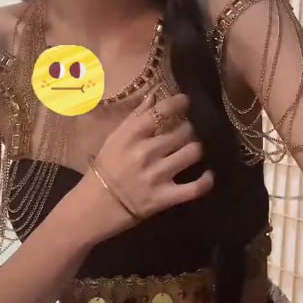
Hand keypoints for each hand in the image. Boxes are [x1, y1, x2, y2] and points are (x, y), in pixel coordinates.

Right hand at [79, 92, 212, 242]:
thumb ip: (135, 117)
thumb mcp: (115, 138)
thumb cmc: (105, 168)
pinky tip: (208, 174)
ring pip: (193, 152)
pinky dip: (206, 180)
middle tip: (186, 131)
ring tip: (192, 149)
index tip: (186, 101)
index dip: (179, 103)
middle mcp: (146, 152)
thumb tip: (154, 96)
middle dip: (188, 128)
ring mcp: (157, 175)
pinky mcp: (165, 197)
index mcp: (132, 135)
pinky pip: (196, 187)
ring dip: (196, 148)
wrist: (94, 206)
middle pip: (183, 131)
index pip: (162, 112)